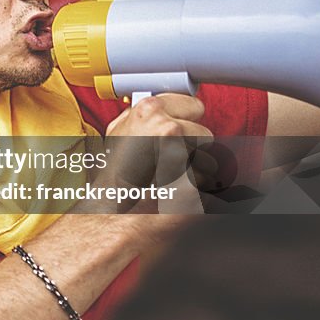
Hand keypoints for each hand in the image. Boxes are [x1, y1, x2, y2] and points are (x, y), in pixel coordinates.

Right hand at [88, 94, 212, 215]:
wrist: (109, 215)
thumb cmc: (111, 178)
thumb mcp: (118, 134)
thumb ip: (143, 117)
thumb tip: (162, 109)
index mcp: (149, 110)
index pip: (195, 105)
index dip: (188, 120)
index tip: (179, 131)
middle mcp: (168, 129)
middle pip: (205, 134)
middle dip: (193, 149)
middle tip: (166, 163)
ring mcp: (182, 157)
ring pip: (210, 161)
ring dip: (196, 171)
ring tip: (166, 180)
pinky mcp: (193, 184)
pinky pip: (208, 185)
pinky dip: (197, 192)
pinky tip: (173, 194)